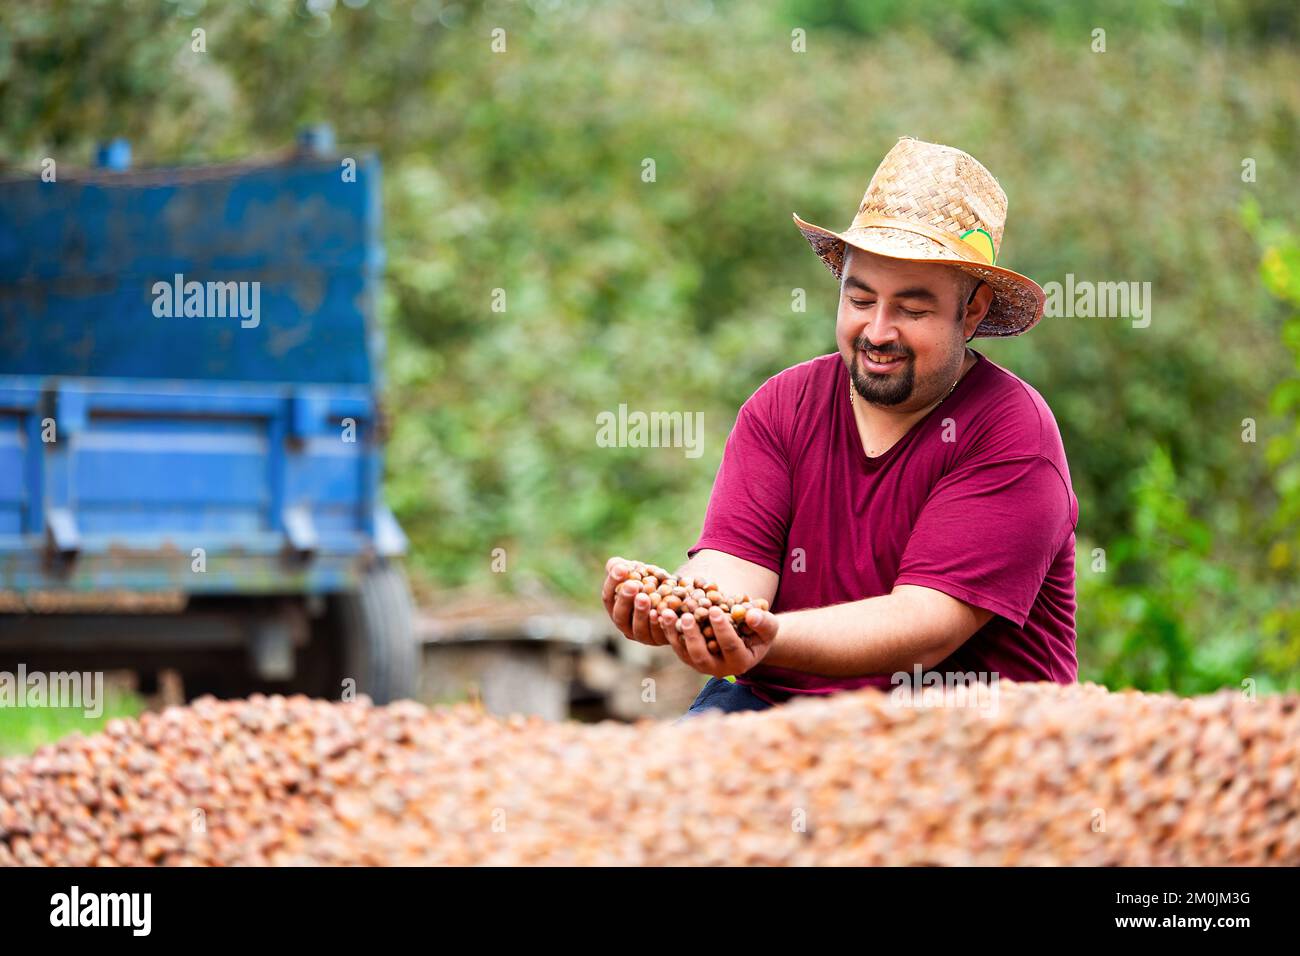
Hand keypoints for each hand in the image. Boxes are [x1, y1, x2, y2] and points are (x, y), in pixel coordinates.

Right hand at [601, 556, 667, 645]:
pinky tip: (661, 612)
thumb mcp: (636, 571)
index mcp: (615, 607)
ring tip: (645, 597)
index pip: (608, 596)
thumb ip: (622, 566)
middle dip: (625, 599)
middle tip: (632, 585)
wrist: (677, 597)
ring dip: (640, 612)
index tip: (622, 568)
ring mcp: (642, 635)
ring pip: (638, 628)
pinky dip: (659, 624)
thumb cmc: (651, 582)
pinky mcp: (660, 639)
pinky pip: (658, 634)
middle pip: (620, 615)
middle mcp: (625, 624)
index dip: (613, 582)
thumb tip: (615, 565)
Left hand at [655, 602, 778, 677]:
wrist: (747, 635)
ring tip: (667, 613)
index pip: (730, 647)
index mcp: (740, 663)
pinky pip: (676, 645)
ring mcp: (702, 665)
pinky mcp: (689, 656)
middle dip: (693, 636)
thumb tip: (751, 615)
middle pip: (701, 656)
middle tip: (686, 616)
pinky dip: (667, 630)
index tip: (715, 610)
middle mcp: (719, 669)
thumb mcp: (768, 625)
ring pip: (684, 653)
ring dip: (674, 633)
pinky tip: (659, 613)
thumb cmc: (760, 629)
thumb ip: (763, 621)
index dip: (722, 629)